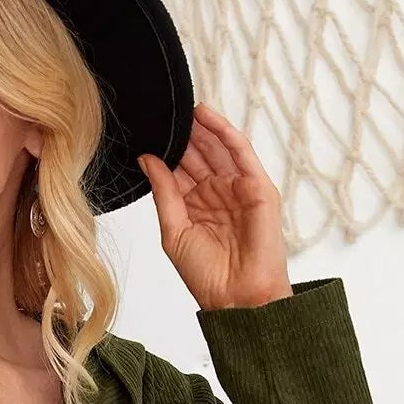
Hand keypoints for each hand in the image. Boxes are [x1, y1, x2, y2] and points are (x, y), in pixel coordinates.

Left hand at [137, 102, 292, 311]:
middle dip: (183, 135)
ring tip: (181, 107)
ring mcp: (238, 189)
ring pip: (218, 149)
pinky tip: (206, 115)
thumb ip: (163, 192)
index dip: (165, 151)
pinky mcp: (257, 186)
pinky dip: (224, 131)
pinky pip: (240, 152)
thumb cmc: (208, 275)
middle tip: (161, 114)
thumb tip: (146, 159)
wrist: (237, 297)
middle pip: (198, 155)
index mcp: (196, 207)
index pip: (180, 170)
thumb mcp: (173, 230)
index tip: (146, 131)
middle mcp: (217, 195)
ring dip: (201, 128)